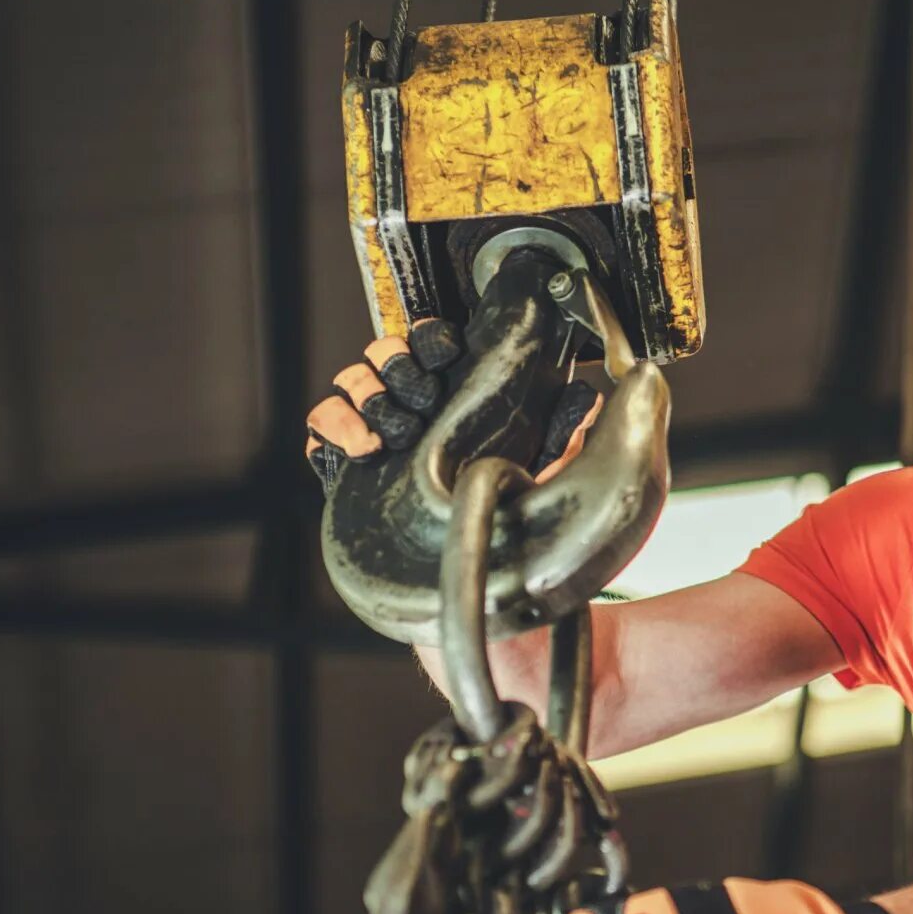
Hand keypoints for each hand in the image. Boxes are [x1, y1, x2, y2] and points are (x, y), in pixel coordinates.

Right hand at [305, 319, 603, 493]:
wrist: (465, 574)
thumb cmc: (503, 512)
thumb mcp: (542, 468)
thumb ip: (560, 431)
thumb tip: (589, 397)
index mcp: (455, 395)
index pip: (431, 342)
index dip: (432, 338)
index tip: (448, 350)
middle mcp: (413, 406)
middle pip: (386, 353)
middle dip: (398, 365)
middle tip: (421, 396)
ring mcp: (377, 432)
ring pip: (353, 382)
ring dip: (368, 394)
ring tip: (392, 432)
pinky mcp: (347, 464)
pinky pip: (322, 428)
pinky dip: (337, 427)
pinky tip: (362, 448)